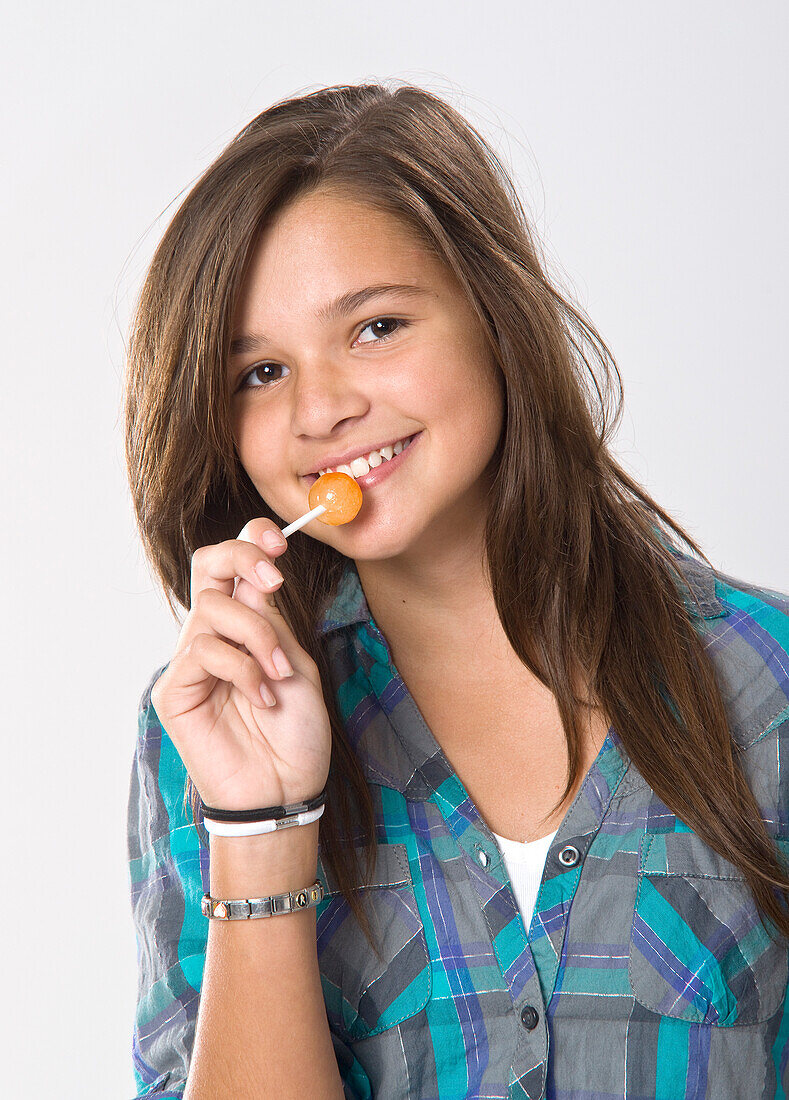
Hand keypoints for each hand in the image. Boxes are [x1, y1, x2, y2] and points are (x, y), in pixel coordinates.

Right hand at [150, 518, 330, 810]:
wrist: (286, 790)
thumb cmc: (296, 734)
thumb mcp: (297, 665)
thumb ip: (274, 623)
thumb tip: (258, 576)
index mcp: (246, 626)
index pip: (234, 566)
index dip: (251, 541)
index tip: (280, 538)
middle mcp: (213, 636)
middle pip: (208, 565)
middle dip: (243, 557)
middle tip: (274, 579)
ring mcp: (191, 663)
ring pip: (212, 609)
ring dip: (257, 636)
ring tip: (279, 675)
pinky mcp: (174, 691)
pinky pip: (203, 652)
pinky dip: (243, 670)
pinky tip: (262, 699)